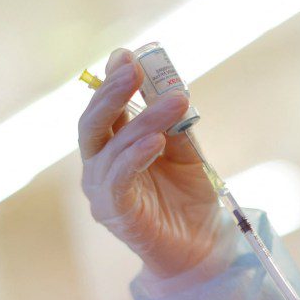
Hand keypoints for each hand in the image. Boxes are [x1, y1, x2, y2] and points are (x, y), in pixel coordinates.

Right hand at [78, 48, 222, 279]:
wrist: (205, 245)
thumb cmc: (190, 197)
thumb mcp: (185, 150)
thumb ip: (172, 122)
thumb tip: (167, 82)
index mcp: (111, 148)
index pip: (104, 109)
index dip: (111, 80)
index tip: (128, 54)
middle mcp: (99, 167)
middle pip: (94, 122)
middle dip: (112, 91)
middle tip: (134, 66)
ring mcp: (103, 191)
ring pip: (113, 147)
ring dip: (144, 119)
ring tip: (175, 100)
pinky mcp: (115, 214)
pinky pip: (119, 179)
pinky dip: (135, 156)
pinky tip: (155, 140)